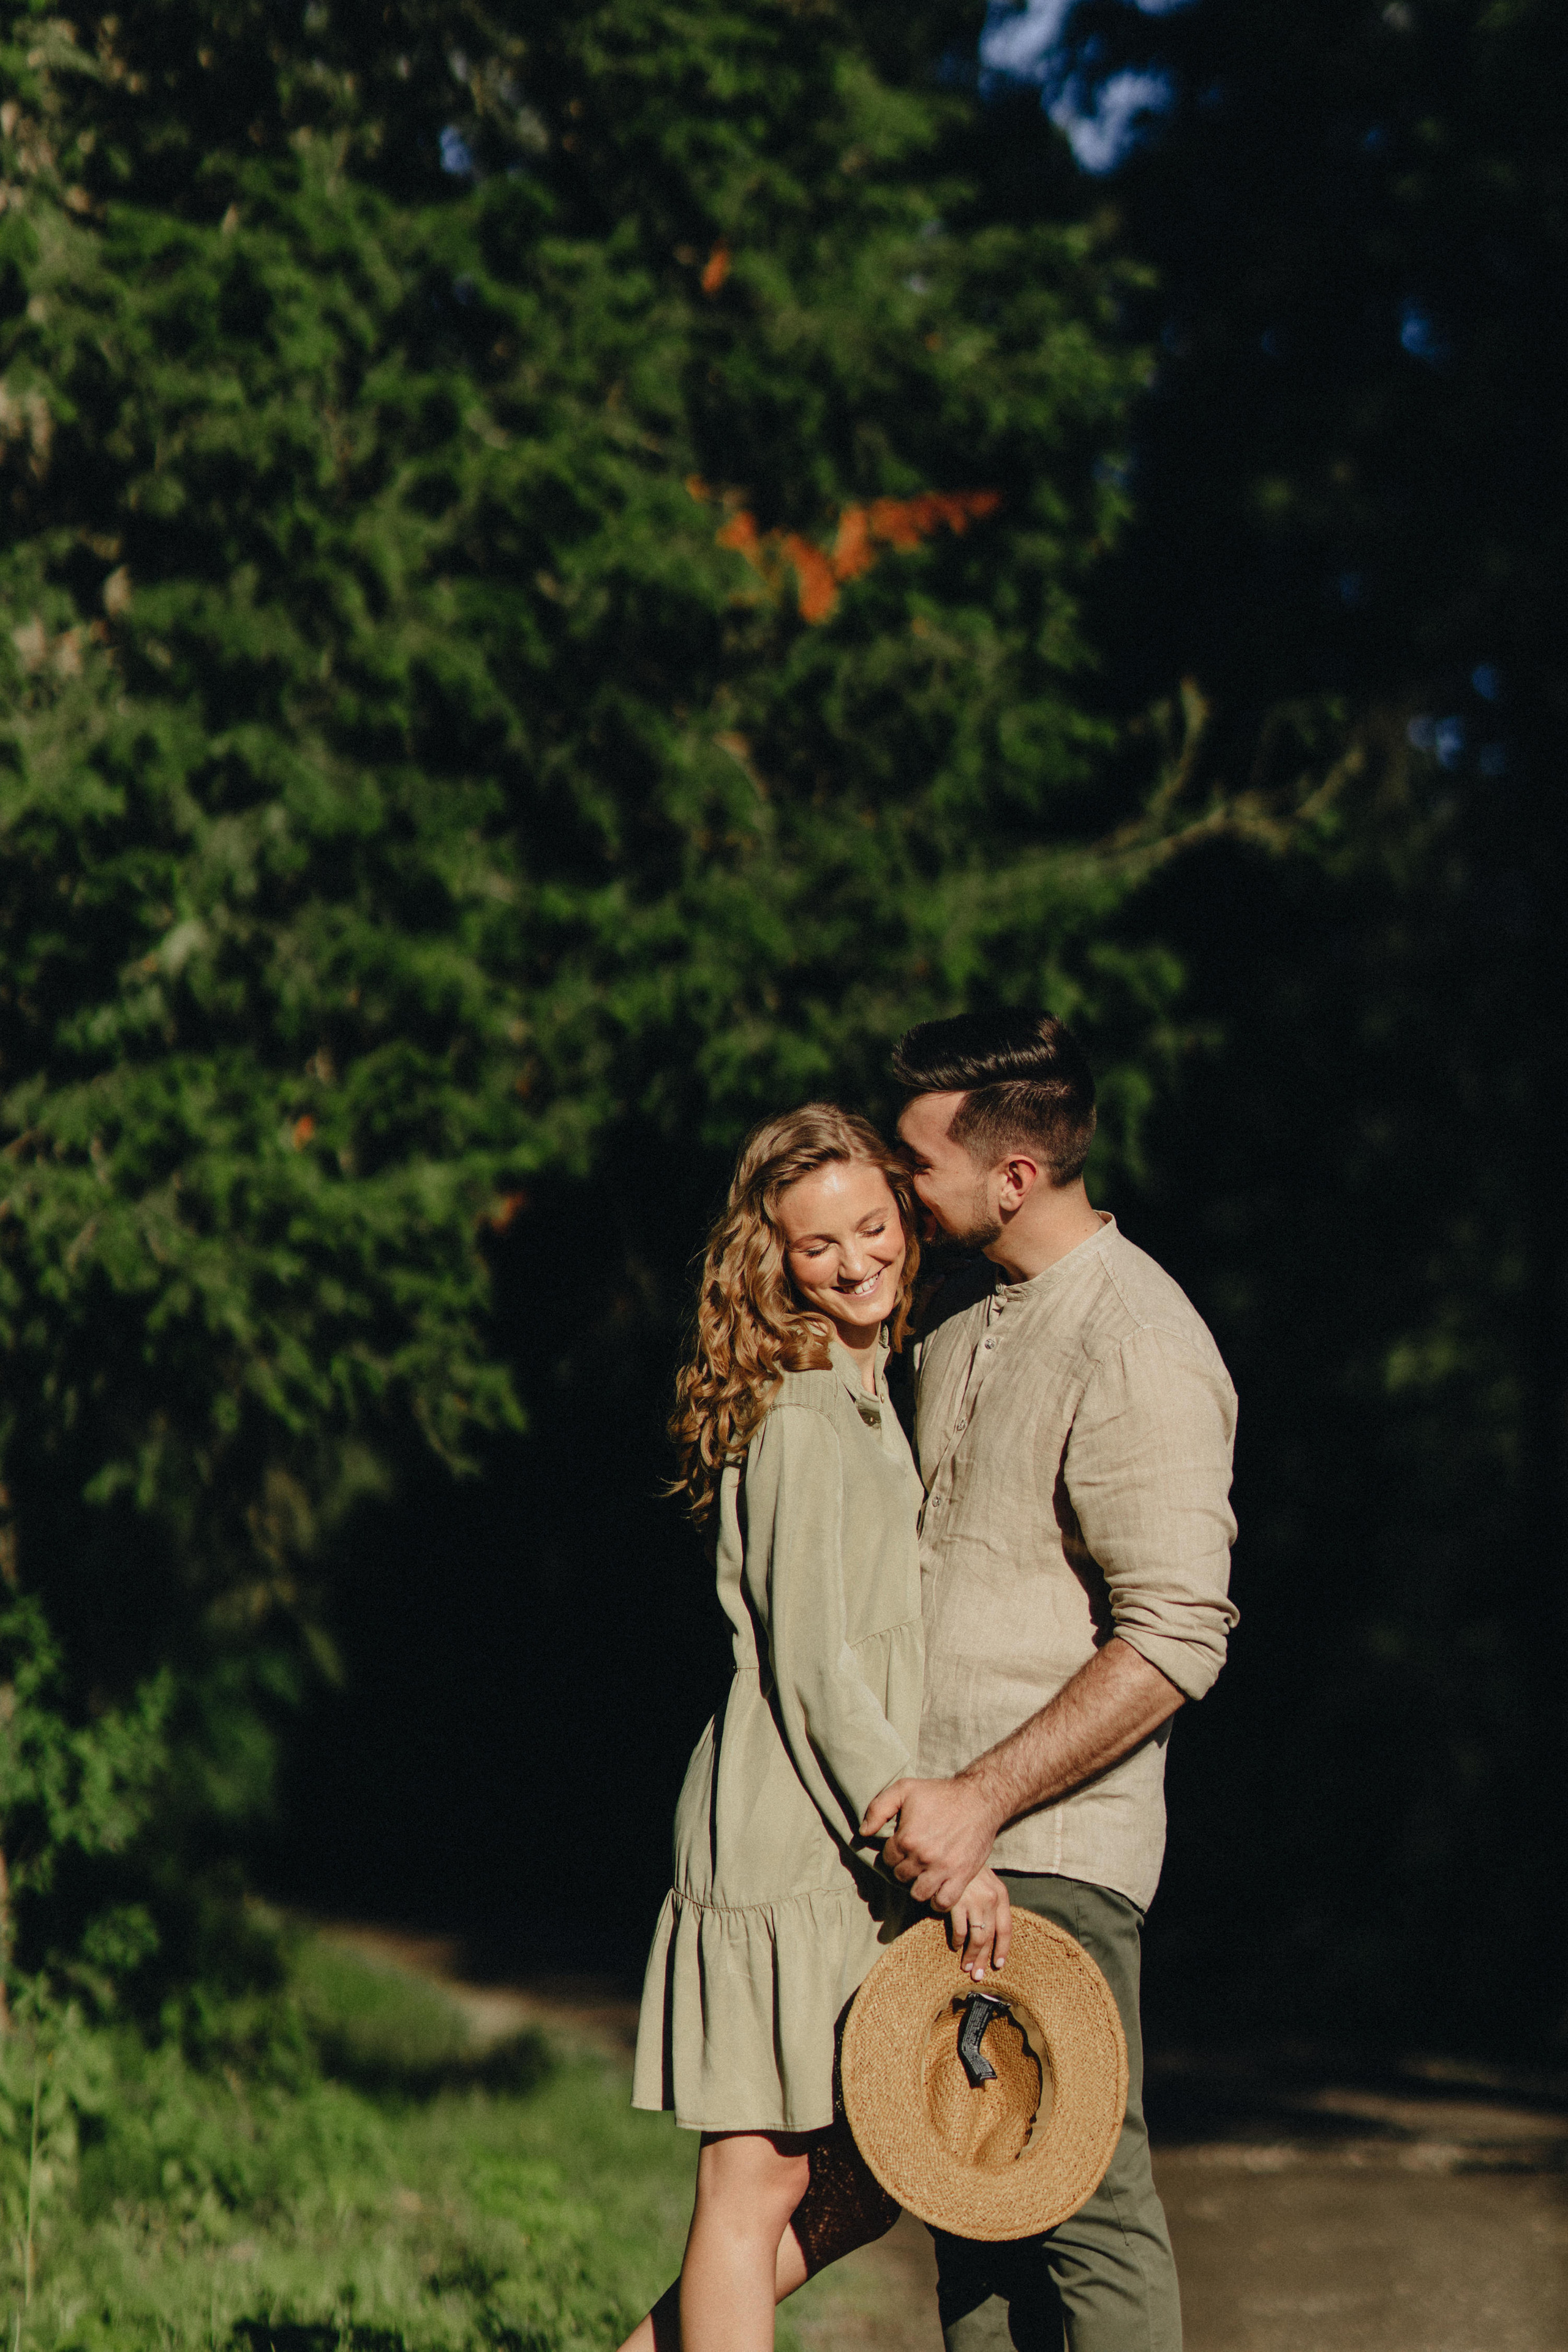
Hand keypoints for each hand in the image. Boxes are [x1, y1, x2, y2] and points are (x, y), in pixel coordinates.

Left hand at [860, 1774, 1000, 1911]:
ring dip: (919, 1886)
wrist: (980, 1800)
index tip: (904, 1846)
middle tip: (915, 1859)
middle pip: (901, 1877)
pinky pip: (943, 1903)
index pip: (888, 1859)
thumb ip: (878, 1808)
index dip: (894, 1853)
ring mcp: (942, 1869)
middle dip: (905, 1869)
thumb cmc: (940, 1793)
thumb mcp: (905, 1789)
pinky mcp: (961, 1877)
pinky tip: (938, 1889)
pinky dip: (938, 1901)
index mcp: (906, 1838)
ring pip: (918, 1894)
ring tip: (924, 1874)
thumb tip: (863, 1832)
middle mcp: (923, 1857)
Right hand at [946, 1869, 1011, 1980]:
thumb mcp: (987, 1883)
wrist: (952, 1851)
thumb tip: (990, 1934)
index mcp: (1001, 1895)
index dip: (1002, 1949)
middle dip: (984, 1959)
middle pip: (990, 1937)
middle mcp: (990, 1899)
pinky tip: (955, 1945)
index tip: (998, 1965)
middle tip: (979, 1976)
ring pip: (976, 1938)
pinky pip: (960, 1930)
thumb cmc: (969, 1871)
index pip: (1006, 1929)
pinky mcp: (956, 1902)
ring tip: (967, 1967)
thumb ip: (991, 1904)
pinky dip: (957, 1941)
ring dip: (971, 1956)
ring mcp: (974, 1901)